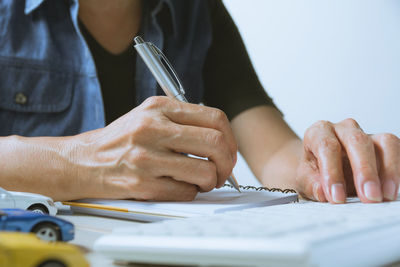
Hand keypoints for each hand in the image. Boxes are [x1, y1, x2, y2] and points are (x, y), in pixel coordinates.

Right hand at [72, 96, 236, 200]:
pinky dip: (190, 192)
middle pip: (215, 143)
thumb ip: (181, 119)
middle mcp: (152, 129)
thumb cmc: (121, 140)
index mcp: (159, 108)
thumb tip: (220, 136)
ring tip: (202, 181)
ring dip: (210, 181)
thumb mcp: (148, 115)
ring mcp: (146, 157)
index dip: (230, 138)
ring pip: (204, 171)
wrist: (84, 161)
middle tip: (222, 171)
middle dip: (227, 163)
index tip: (228, 150)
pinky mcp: (141, 183)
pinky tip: (180, 186)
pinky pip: (185, 192)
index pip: (214, 118)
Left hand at [296, 118, 398, 202]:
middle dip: (364, 171)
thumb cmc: (312, 173)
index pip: (327, 147)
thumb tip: (322, 192)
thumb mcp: (304, 180)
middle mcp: (343, 129)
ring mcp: (366, 134)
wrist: (320, 169)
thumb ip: (311, 185)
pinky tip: (393, 189)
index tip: (336, 197)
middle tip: (369, 197)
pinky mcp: (383, 145)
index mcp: (318, 133)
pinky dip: (397, 170)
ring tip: (386, 195)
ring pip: (384, 142)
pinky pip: (396, 151)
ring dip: (388, 170)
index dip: (332, 173)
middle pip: (357, 141)